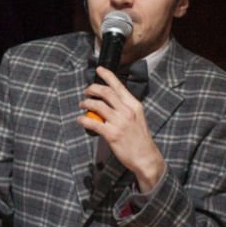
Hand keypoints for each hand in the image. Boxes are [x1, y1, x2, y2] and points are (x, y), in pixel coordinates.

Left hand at [80, 67, 164, 190]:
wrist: (145, 157)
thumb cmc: (139, 138)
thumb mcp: (137, 118)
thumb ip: (124, 109)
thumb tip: (108, 103)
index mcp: (134, 105)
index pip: (119, 86)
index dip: (108, 76)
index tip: (99, 69)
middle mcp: (127, 111)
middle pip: (106, 93)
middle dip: (93, 89)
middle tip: (86, 91)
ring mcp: (120, 122)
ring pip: (98, 106)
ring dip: (86, 103)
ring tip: (82, 104)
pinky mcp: (112, 134)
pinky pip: (93, 123)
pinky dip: (83, 119)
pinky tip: (80, 120)